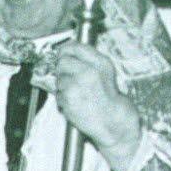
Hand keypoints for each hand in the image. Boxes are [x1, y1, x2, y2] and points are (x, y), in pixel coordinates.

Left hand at [54, 42, 141, 170]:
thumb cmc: (111, 100)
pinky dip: (62, 99)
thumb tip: (67, 52)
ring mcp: (76, 84)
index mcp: (100, 63)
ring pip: (58, 78)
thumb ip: (89, 61)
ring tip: (77, 94)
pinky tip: (75, 103)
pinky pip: (57, 94)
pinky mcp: (67, 98)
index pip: (73, 47)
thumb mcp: (106, 73)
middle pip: (61, 61)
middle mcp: (88, 71)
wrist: (113, 123)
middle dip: (63, 69)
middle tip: (71, 79)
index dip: (65, 51)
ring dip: (63, 86)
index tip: (63, 54)